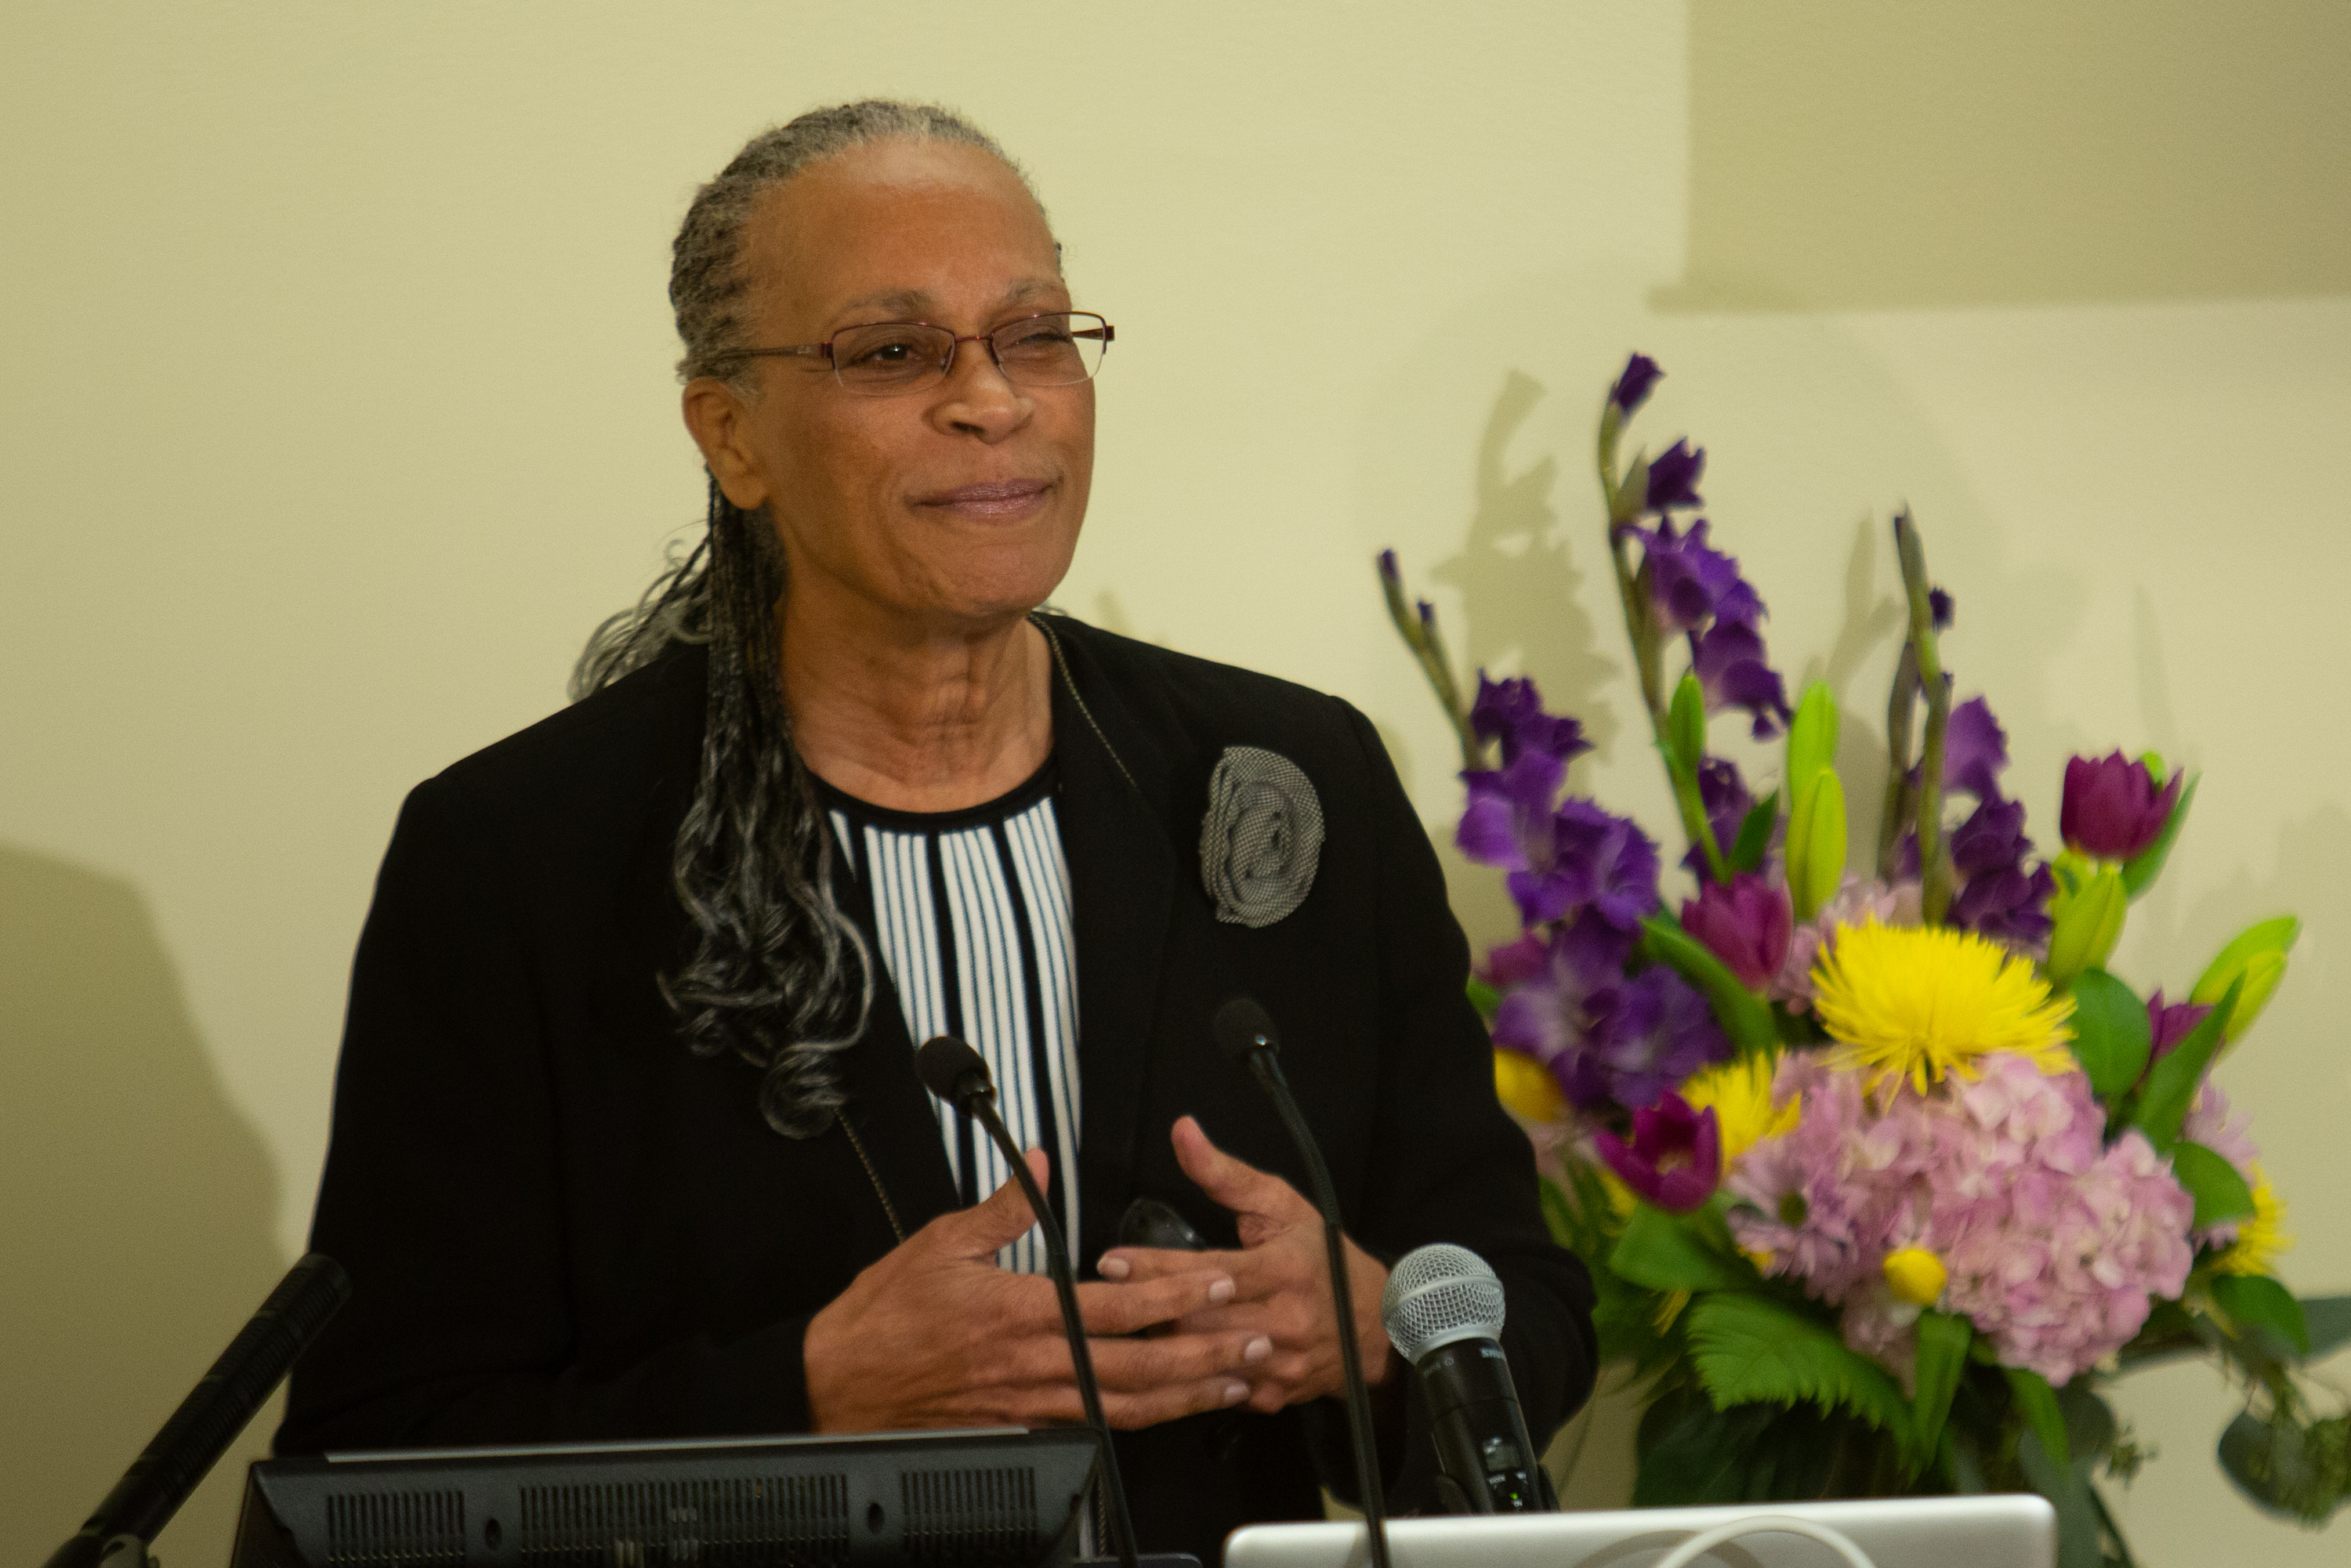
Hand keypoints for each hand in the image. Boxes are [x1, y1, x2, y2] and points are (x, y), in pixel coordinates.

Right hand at [803, 1147, 1274, 1430]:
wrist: (840, 1385)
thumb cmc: (884, 1317)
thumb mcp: (939, 1243)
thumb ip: (999, 1206)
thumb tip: (1035, 1166)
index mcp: (1021, 1312)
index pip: (1119, 1306)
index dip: (1178, 1296)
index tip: (1220, 1282)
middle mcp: (1035, 1363)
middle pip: (1140, 1366)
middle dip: (1205, 1355)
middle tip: (1253, 1343)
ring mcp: (1030, 1402)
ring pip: (1125, 1406)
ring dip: (1184, 1396)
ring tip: (1230, 1384)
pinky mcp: (1019, 1425)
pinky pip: (1091, 1427)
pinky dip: (1137, 1421)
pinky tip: (1164, 1415)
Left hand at [1097, 1117, 1394, 1414]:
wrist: (1377, 1324)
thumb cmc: (1323, 1259)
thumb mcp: (1281, 1206)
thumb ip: (1226, 1174)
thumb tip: (1183, 1132)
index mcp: (1284, 1270)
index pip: (1207, 1270)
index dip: (1155, 1266)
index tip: (1112, 1261)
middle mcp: (1283, 1320)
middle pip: (1197, 1320)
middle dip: (1147, 1308)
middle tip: (1105, 1297)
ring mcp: (1279, 1363)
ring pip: (1201, 1359)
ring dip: (1160, 1344)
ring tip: (1124, 1328)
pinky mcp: (1273, 1394)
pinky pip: (1216, 1388)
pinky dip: (1187, 1374)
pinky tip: (1162, 1363)